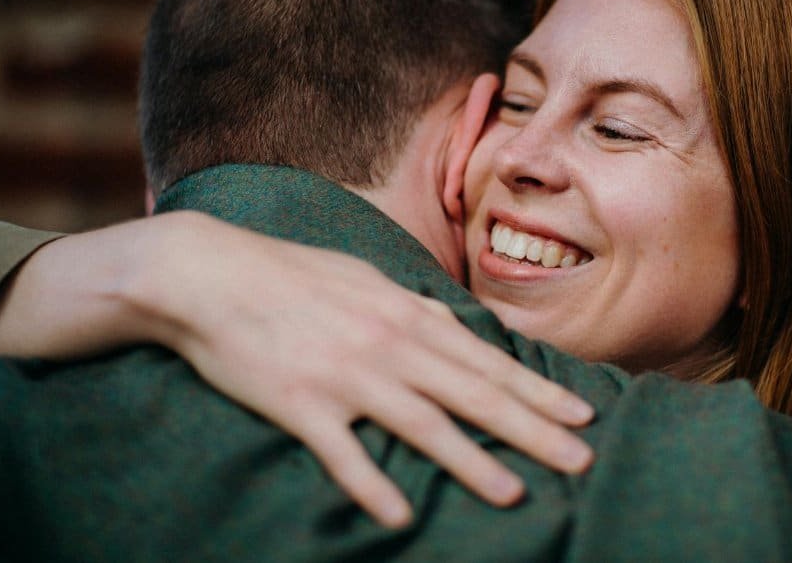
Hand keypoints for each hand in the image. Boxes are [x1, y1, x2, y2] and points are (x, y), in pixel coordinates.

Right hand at [123, 213, 595, 526]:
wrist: (210, 275)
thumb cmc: (292, 274)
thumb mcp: (366, 278)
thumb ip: (416, 307)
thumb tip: (458, 326)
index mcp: (406, 316)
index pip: (488, 361)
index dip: (539, 391)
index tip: (581, 416)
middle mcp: (389, 345)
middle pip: (473, 394)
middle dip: (532, 431)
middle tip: (579, 461)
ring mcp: (346, 376)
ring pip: (422, 424)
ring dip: (469, 462)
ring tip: (512, 494)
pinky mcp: (299, 403)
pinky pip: (342, 452)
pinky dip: (371, 484)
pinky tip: (399, 516)